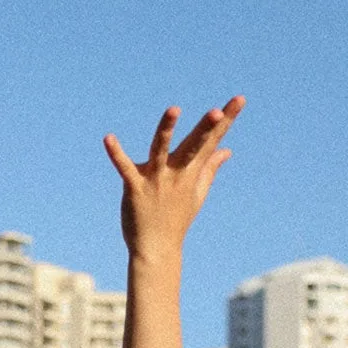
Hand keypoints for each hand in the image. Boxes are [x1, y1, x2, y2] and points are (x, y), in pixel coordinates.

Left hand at [103, 98, 244, 255]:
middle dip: (206, 128)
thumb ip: (210, 168)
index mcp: (192, 171)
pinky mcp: (135, 188)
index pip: (212, 140)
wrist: (156, 248)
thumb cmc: (176, 219)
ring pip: (161, 150)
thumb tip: (226, 150)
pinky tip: (108, 139)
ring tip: (174, 110)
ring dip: (166, 130)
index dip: (227, 120)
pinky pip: (125, 168)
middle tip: (217, 111)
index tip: (239, 98)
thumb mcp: (197, 192)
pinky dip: (116, 154)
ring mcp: (156, 180)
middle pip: (194, 145)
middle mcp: (176, 173)